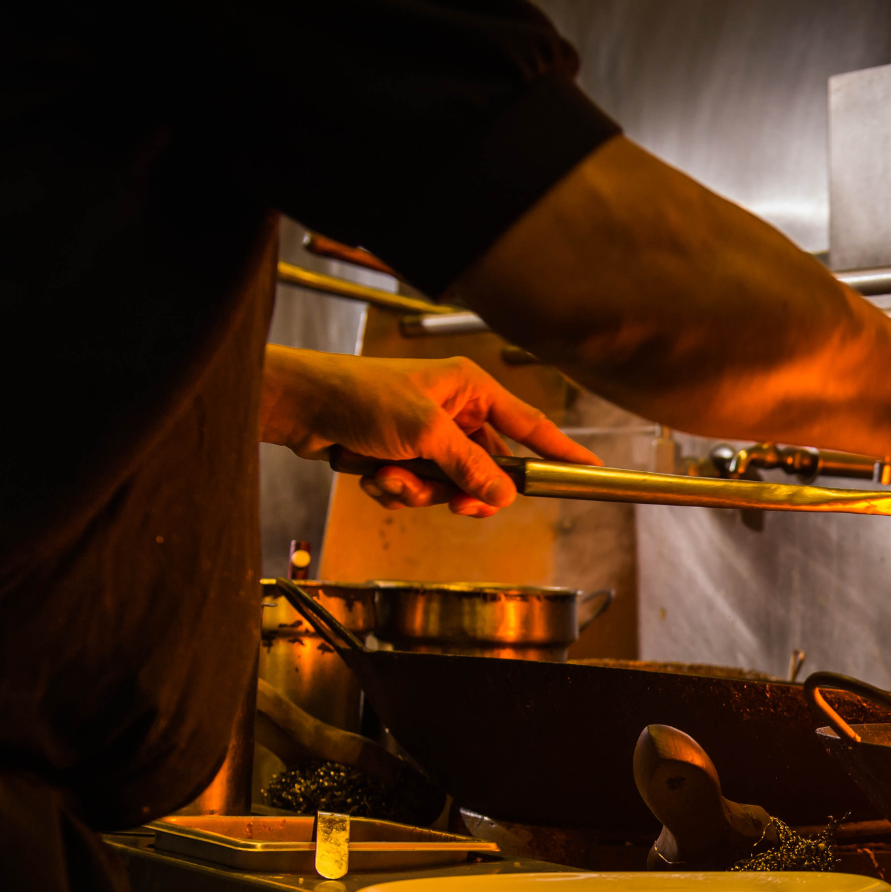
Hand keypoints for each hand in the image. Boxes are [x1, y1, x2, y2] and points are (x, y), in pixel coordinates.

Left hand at [261, 346, 599, 516]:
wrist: (299, 407)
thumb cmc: (358, 395)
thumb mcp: (424, 433)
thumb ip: (470, 466)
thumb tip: (505, 494)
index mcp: (470, 388)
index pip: (530, 425)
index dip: (561, 450)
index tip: (591, 470)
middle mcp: (454, 411)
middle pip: (489, 468)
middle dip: (464, 489)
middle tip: (457, 503)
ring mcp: (428, 437)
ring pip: (451, 486)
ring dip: (420, 490)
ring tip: (391, 474)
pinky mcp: (403, 457)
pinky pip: (420, 491)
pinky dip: (397, 489)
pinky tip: (372, 472)